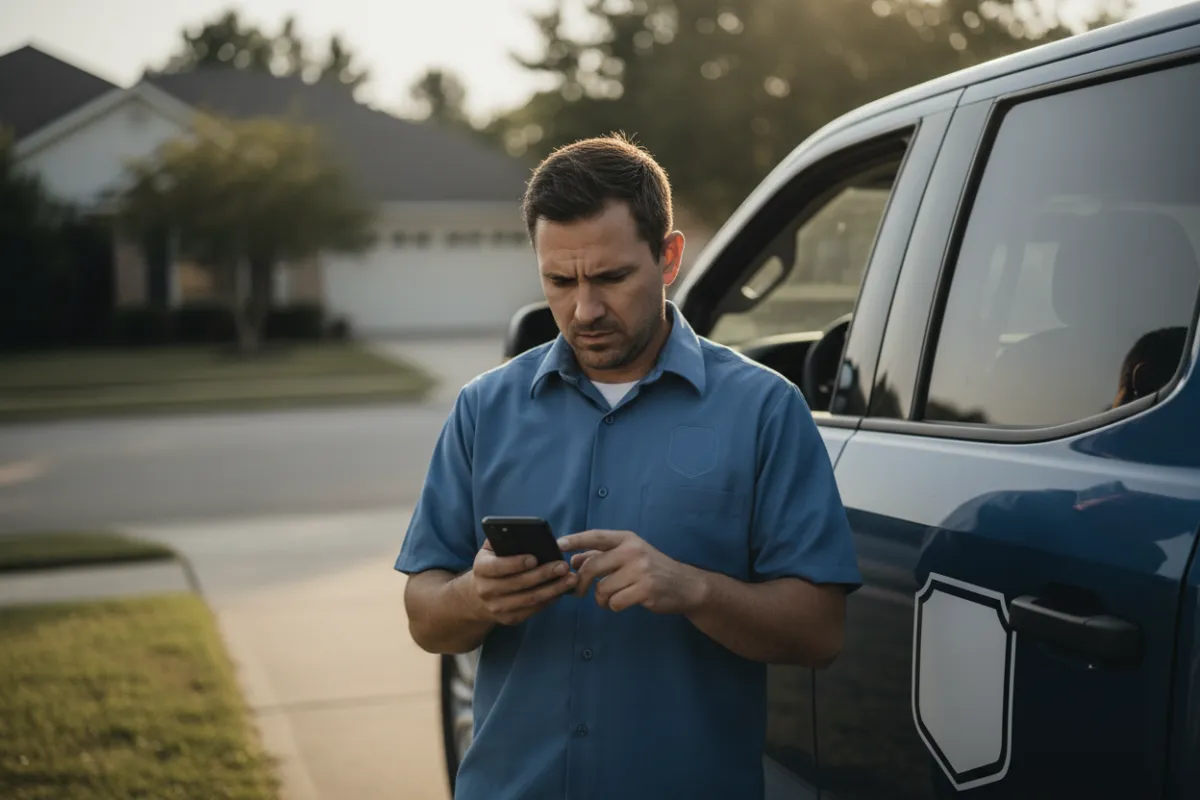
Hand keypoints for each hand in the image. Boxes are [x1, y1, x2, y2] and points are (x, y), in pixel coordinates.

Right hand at [467, 541, 576, 625]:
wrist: (478, 596)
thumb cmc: (492, 564)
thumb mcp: (491, 550)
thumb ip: (503, 539)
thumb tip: (524, 530)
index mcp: (480, 569)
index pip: (497, 566)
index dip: (516, 563)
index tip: (534, 558)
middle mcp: (486, 590)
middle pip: (518, 584)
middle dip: (543, 575)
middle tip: (563, 566)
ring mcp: (497, 607)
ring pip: (529, 599)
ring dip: (553, 590)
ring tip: (570, 579)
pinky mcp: (509, 619)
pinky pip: (533, 610)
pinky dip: (549, 600)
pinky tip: (562, 590)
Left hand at [556, 530, 707, 613]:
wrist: (685, 585)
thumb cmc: (652, 569)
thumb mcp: (629, 556)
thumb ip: (602, 556)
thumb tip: (574, 560)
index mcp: (627, 539)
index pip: (596, 536)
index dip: (575, 540)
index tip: (558, 545)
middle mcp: (633, 551)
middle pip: (592, 567)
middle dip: (580, 582)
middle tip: (577, 592)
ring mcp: (640, 570)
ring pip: (602, 589)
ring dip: (601, 599)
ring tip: (612, 598)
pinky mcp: (645, 590)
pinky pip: (614, 602)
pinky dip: (614, 606)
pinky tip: (624, 602)